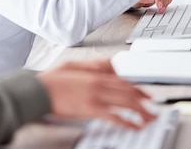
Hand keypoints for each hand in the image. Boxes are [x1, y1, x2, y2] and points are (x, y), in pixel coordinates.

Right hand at [37, 59, 155, 128]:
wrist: (38, 91)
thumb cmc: (51, 80)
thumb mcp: (72, 65)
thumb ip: (93, 64)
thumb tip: (109, 63)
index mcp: (94, 73)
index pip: (123, 80)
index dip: (138, 88)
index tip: (146, 95)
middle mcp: (98, 83)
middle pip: (128, 91)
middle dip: (144, 101)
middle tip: (152, 109)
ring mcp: (95, 95)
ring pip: (125, 102)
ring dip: (141, 111)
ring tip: (148, 119)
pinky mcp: (89, 109)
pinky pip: (114, 116)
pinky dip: (127, 121)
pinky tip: (133, 126)